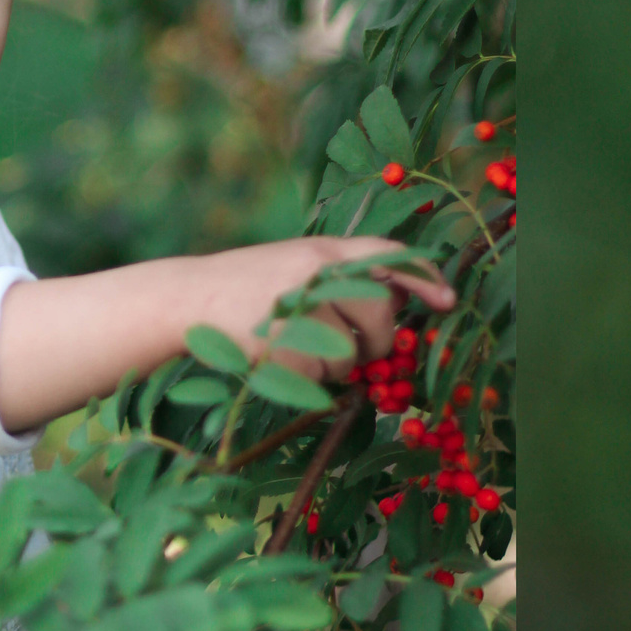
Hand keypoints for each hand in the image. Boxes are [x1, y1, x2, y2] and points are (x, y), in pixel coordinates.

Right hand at [0, 235, 451, 435]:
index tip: (447, 300)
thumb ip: (341, 278)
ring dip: (334, 363)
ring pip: (351, 354)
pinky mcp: (283, 350)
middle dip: (378, 337)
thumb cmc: (244, 293)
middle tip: (358, 345)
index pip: (387, 255)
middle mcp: (314, 274)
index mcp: (320, 251)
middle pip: (380, 311)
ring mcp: (299, 312)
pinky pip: (322, 379)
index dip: (423, 276)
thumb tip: (399, 305)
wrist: (182, 304)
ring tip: (290, 344)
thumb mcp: (293, 270)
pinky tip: (276, 361)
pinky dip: (308, 380)